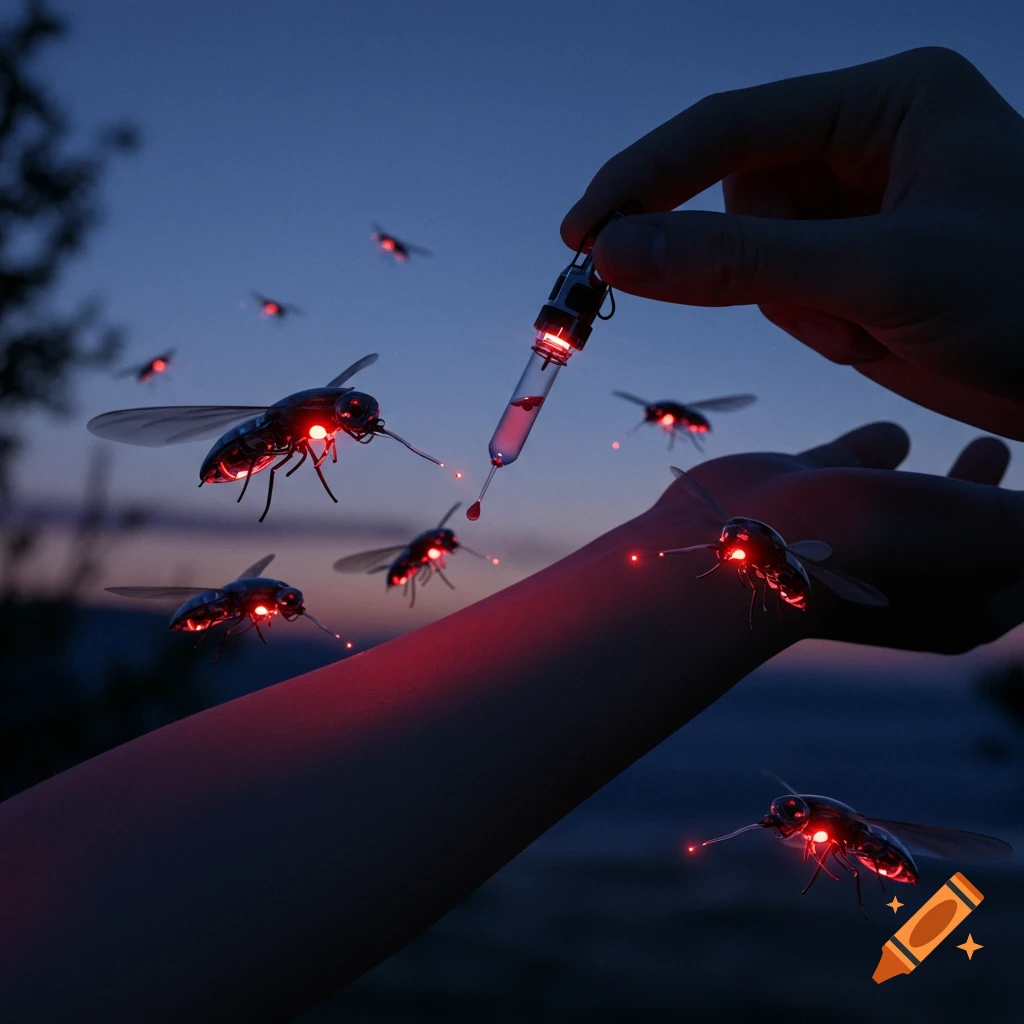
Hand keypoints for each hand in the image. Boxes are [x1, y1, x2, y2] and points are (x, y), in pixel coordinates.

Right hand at [561, 48, 1023, 439]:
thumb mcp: (880, 272)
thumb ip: (740, 260)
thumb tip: (615, 252)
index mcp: (886, 102)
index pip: (728, 126)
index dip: (644, 179)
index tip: (582, 236)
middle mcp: (867, 143)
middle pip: (736, 194)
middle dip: (749, 258)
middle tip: (802, 304)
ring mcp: (859, 207)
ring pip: (752, 251)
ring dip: (793, 301)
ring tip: (869, 321)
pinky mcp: (856, 264)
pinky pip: (783, 290)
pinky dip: (812, 323)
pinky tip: (873, 333)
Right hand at [638, 422, 1023, 652]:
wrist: (739, 542)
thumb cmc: (873, 542)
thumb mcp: (996, 528)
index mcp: (969, 599)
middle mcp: (914, 574)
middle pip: (982, 534)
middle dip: (1012, 500)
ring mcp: (856, 534)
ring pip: (921, 498)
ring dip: (951, 478)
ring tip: (985, 446)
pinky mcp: (808, 495)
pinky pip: (862, 465)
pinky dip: (880, 449)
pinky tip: (897, 425)